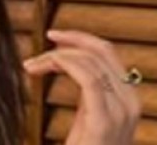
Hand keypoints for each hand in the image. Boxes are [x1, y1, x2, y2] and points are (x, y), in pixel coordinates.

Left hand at [23, 29, 142, 144]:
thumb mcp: (87, 120)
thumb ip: (88, 97)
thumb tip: (64, 62)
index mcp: (125, 101)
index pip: (109, 54)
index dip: (81, 39)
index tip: (52, 37)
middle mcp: (129, 104)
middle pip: (103, 51)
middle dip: (71, 39)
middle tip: (43, 41)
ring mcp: (120, 113)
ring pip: (91, 60)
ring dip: (56, 55)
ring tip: (31, 66)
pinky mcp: (103, 122)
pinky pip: (87, 78)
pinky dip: (61, 63)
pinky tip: (37, 69)